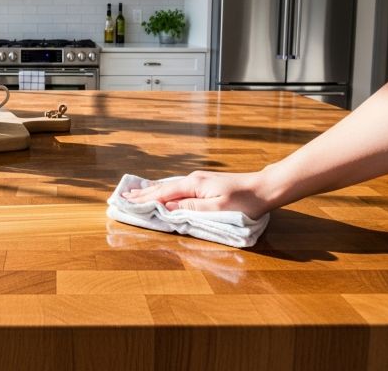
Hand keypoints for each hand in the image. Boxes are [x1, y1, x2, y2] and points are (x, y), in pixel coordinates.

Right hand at [122, 170, 273, 218]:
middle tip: (123, 197)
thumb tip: (167, 208)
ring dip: (151, 191)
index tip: (126, 202)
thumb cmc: (244, 201)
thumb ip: (191, 208)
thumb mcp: (218, 208)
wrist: (264, 188)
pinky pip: (177, 186)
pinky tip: (161, 190)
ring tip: (135, 193)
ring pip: (168, 186)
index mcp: (193, 185)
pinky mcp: (204, 183)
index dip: (144, 199)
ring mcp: (198, 180)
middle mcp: (193, 179)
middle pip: (162, 188)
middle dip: (142, 194)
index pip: (163, 193)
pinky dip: (164, 189)